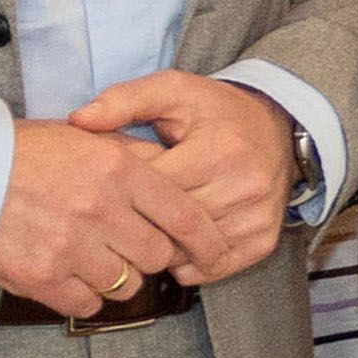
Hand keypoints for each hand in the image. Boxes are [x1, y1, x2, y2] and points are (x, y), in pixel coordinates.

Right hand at [0, 121, 208, 315]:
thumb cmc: (23, 152)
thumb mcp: (85, 138)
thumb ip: (134, 158)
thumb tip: (176, 179)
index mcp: (118, 170)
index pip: (186, 216)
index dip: (208, 241)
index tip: (216, 254)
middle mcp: (100, 210)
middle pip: (158, 255)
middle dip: (152, 255)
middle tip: (131, 246)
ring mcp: (70, 247)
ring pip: (127, 284)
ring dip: (118, 276)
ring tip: (95, 257)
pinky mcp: (41, 277)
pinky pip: (88, 304)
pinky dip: (85, 295)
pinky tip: (70, 275)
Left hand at [70, 71, 300, 281]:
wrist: (279, 127)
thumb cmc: (217, 110)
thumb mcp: (172, 90)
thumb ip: (123, 101)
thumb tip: (78, 120)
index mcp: (219, 150)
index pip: (155, 188)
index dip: (125, 189)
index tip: (112, 183)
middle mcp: (245, 187)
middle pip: (171, 224)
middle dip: (139, 221)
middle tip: (120, 213)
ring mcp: (257, 216)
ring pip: (190, 251)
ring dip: (162, 246)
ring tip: (145, 229)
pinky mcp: (264, 238)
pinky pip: (216, 267)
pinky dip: (190, 263)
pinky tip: (176, 244)